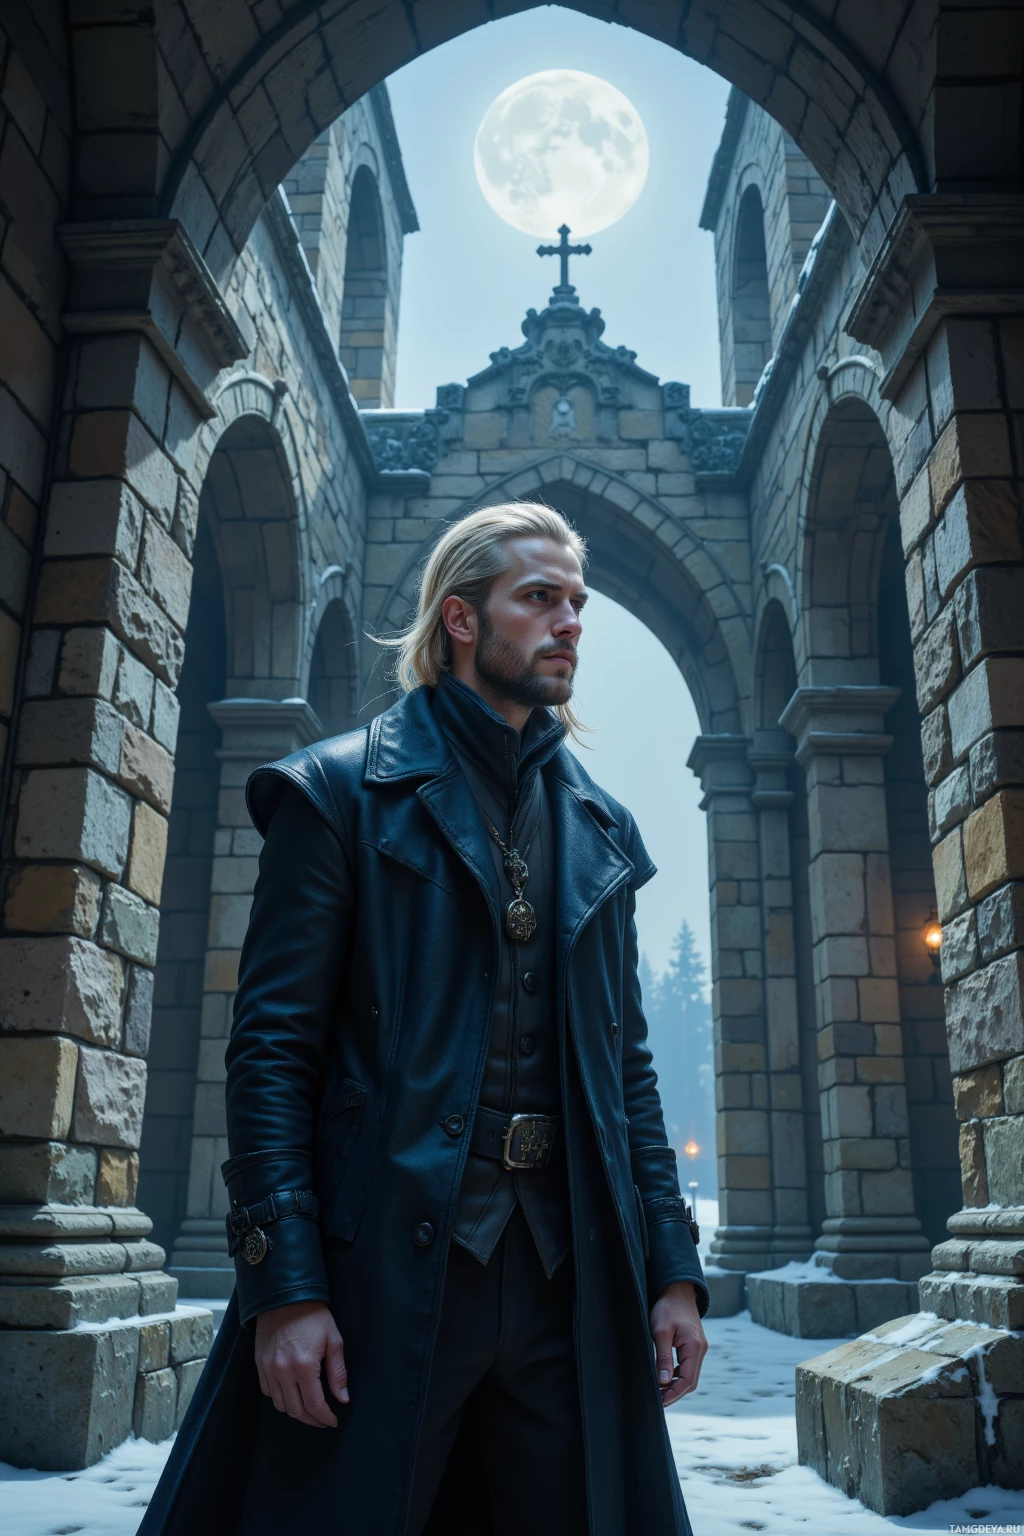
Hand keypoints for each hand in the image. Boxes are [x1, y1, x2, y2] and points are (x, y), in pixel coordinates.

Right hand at [254, 1299, 347, 1426]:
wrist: (285, 1296)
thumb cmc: (313, 1316)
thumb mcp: (333, 1340)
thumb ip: (338, 1372)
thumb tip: (342, 1398)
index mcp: (304, 1366)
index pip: (314, 1404)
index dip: (325, 1417)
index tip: (333, 1421)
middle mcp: (283, 1371)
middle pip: (296, 1410)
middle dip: (311, 1420)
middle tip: (322, 1420)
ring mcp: (268, 1368)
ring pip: (280, 1404)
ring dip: (295, 1411)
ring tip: (308, 1409)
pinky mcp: (259, 1364)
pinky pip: (268, 1391)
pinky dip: (280, 1398)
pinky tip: (291, 1394)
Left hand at [649, 1281, 706, 1406]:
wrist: (676, 1289)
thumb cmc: (667, 1307)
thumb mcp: (660, 1331)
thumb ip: (663, 1357)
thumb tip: (664, 1381)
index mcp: (694, 1347)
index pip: (687, 1380)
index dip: (674, 1393)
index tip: (661, 1402)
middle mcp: (700, 1349)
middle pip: (691, 1381)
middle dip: (676, 1393)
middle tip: (659, 1401)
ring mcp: (699, 1347)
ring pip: (690, 1374)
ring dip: (676, 1385)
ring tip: (659, 1391)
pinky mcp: (694, 1345)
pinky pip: (688, 1366)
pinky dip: (678, 1375)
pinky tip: (665, 1376)